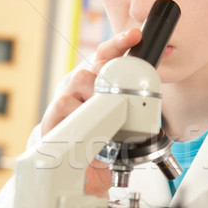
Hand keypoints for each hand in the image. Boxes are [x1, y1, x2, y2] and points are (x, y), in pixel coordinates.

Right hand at [41, 28, 141, 196]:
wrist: (81, 171)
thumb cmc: (101, 141)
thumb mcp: (120, 120)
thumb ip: (133, 104)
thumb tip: (154, 94)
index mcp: (95, 83)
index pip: (105, 55)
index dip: (119, 43)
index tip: (135, 35)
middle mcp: (78, 87)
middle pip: (92, 67)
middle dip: (108, 78)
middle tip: (119, 95)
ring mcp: (64, 101)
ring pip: (79, 81)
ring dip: (96, 97)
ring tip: (105, 115)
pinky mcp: (52, 118)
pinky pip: (66, 104)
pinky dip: (80, 113)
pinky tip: (88, 125)